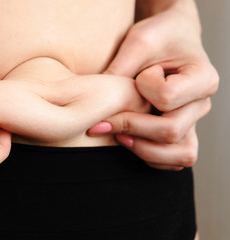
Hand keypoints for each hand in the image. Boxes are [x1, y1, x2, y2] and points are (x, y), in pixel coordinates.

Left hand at [89, 1, 218, 169]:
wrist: (172, 40)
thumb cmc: (159, 37)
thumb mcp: (139, 41)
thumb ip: (121, 69)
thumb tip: (94, 104)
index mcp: (201, 77)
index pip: (166, 97)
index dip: (142, 90)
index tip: (136, 76)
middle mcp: (201, 104)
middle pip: (171, 131)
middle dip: (130, 128)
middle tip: (102, 122)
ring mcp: (193, 121)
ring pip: (179, 155)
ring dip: (142, 149)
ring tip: (118, 136)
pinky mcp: (183, 133)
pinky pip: (174, 160)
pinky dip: (149, 156)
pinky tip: (127, 140)